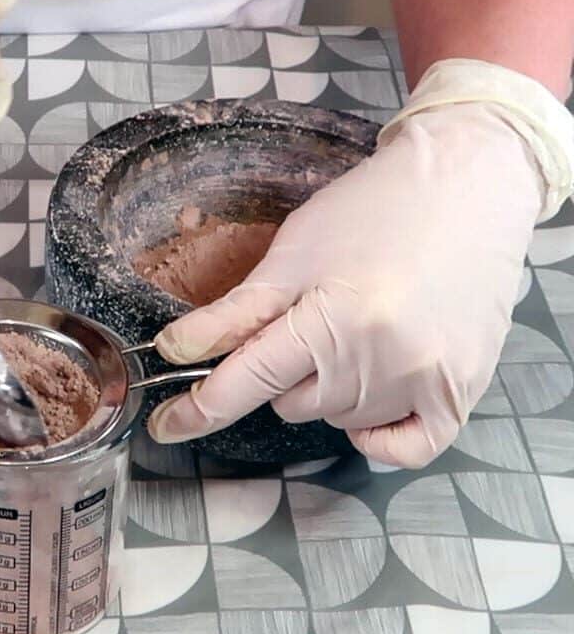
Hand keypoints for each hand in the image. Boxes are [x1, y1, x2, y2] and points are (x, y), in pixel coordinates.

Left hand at [147, 100, 546, 467]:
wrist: (467, 185)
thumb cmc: (373, 211)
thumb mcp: (292, 254)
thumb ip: (233, 314)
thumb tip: (171, 352)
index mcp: (330, 323)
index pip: (246, 384)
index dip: (198, 409)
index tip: (167, 427)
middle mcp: (380, 363)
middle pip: (291, 404)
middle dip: (285, 371)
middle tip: (315, 318)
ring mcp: (426, 383)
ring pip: (338, 419)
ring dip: (332, 389)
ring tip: (359, 328)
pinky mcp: (463, 391)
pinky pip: (405, 448)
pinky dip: (379, 432)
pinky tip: (376, 393)